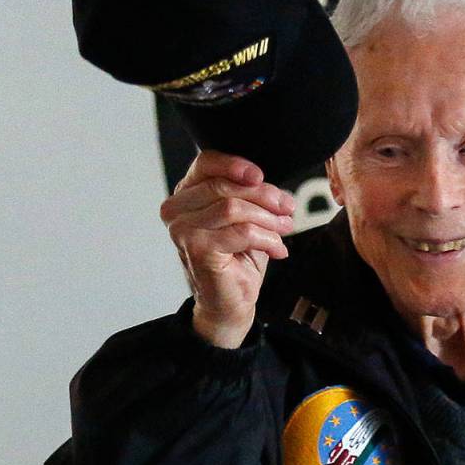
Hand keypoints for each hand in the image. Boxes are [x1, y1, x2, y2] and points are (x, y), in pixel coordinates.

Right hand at [160, 150, 295, 347]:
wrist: (229, 301)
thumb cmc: (236, 258)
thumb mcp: (244, 218)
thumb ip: (249, 195)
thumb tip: (273, 186)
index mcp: (186, 194)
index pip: (205, 163)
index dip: (235, 164)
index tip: (261, 176)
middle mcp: (176, 210)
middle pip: (224, 185)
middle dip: (264, 195)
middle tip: (287, 208)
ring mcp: (183, 230)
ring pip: (233, 207)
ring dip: (268, 218)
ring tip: (284, 229)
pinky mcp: (197, 249)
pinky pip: (241, 232)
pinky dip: (266, 239)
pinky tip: (277, 249)